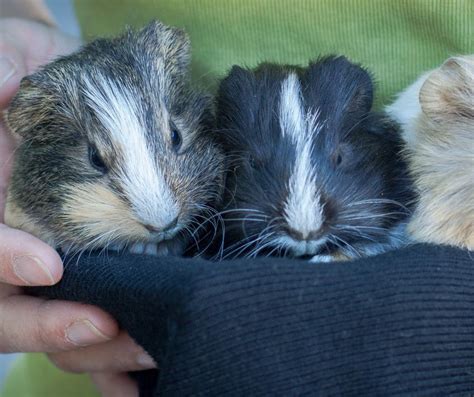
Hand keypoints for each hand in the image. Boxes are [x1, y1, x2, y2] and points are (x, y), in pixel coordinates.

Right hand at [0, 18, 154, 395]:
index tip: (47, 264)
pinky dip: (111, 359)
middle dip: (52, 325)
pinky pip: (94, 325)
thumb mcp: (4, 56)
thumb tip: (0, 85)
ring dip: (97, 348)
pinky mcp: (93, 269)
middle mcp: (12, 245)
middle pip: (8, 309)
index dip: (1, 260)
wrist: (67, 84)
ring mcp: (50, 263)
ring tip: (149, 348)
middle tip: (108, 326)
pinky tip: (141, 377)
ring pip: (55, 326)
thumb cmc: (28, 68)